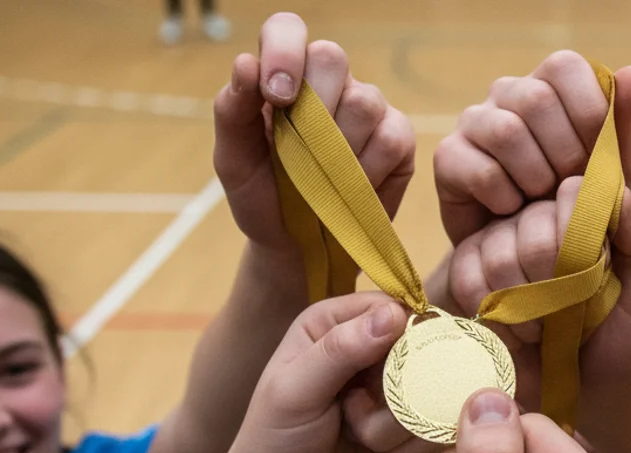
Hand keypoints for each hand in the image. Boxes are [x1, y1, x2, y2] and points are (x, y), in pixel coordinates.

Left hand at [213, 12, 415, 253]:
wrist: (297, 246)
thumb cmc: (264, 196)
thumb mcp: (234, 160)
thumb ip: (232, 112)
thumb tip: (245, 63)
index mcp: (284, 74)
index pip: (287, 30)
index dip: (284, 52)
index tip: (276, 96)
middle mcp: (330, 82)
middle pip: (332, 57)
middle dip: (312, 106)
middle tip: (299, 151)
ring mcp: (369, 108)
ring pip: (364, 101)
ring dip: (336, 149)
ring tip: (320, 180)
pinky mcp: (398, 138)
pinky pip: (390, 138)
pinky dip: (365, 170)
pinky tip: (350, 189)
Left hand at [221, 292, 430, 452]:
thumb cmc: (272, 442)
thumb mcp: (295, 392)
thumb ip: (340, 350)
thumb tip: (395, 314)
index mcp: (332, 323)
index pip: (391, 308)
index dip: (401, 335)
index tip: (387, 369)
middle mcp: (366, 348)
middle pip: (419, 352)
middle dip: (394, 391)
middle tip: (353, 414)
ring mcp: (389, 388)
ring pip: (427, 395)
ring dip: (390, 426)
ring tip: (353, 437)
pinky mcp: (408, 425)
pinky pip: (431, 428)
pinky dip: (403, 447)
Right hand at [434, 51, 630, 245]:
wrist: (529, 253)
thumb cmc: (574, 200)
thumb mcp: (609, 166)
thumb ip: (622, 121)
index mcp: (548, 83)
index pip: (564, 66)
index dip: (588, 112)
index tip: (599, 155)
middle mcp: (506, 92)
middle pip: (536, 99)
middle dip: (566, 152)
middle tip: (570, 187)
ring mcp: (473, 121)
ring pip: (507, 132)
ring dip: (537, 177)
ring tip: (543, 201)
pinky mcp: (447, 157)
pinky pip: (482, 171)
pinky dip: (508, 199)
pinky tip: (514, 212)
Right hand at [444, 176, 630, 411]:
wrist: (582, 384)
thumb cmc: (615, 334)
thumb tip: (618, 193)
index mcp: (579, 211)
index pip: (574, 192)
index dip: (585, 239)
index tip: (598, 273)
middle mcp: (533, 216)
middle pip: (536, 232)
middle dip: (560, 286)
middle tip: (571, 311)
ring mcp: (494, 241)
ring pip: (500, 258)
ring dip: (530, 308)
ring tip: (546, 328)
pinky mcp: (463, 271)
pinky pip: (469, 282)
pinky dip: (501, 320)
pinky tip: (519, 334)